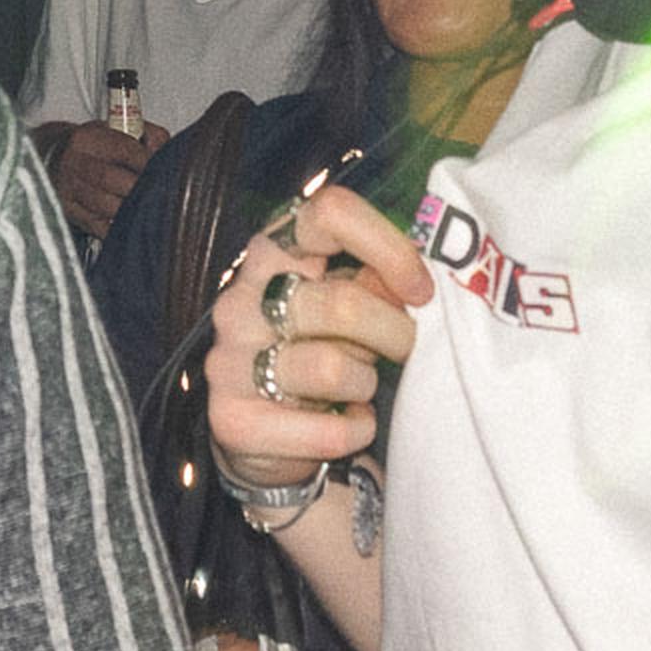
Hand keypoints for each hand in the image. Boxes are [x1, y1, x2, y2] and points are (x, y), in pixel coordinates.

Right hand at [46, 118, 167, 237]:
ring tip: (147, 207)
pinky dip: (118, 227)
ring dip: (131, 209)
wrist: (55, 159)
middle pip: (112, 179)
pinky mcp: (69, 213)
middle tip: (158, 192)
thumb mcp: (116, 129)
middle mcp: (74, 162)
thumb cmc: (96, 147)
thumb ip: (147, 135)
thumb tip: (165, 153)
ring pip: (105, 206)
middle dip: (139, 188)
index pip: (125, 150)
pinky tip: (130, 222)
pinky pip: (98, 227)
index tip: (163, 170)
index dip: (148, 162)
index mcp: (88, 138)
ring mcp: (68, 190)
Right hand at [202, 178, 429, 487]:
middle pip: (343, 302)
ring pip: (331, 368)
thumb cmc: (320, 352)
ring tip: (359, 389)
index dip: (387, 247)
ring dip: (365, 384)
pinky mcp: (232, 419)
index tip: (420, 290)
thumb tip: (415, 285)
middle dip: (393, 334)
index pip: (328, 214)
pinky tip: (350, 425)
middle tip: (402, 351)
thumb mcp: (346, 309)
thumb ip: (374, 285)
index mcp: (272, 254)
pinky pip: (325, 431)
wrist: (265, 436)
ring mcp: (229, 359)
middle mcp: (241, 300)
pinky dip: (355, 431)